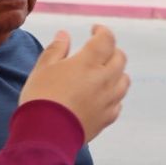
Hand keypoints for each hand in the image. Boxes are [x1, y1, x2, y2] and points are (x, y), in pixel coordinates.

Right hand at [19, 25, 129, 141]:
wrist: (45, 134)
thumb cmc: (41, 97)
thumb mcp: (43, 68)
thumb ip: (56, 49)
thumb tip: (64, 34)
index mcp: (88, 62)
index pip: (106, 39)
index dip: (102, 31)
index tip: (95, 30)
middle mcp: (104, 79)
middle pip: (120, 58)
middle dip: (111, 50)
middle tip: (98, 51)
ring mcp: (108, 100)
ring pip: (124, 80)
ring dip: (116, 73)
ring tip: (103, 73)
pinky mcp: (107, 118)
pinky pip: (118, 103)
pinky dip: (113, 96)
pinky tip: (102, 96)